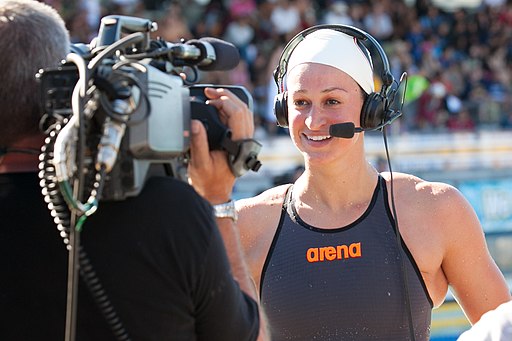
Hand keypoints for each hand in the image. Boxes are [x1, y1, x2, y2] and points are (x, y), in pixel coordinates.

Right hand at [188, 87, 253, 203]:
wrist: (215, 193)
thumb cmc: (208, 181)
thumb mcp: (199, 162)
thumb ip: (198, 142)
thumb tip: (195, 123)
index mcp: (238, 145)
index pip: (237, 114)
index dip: (223, 102)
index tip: (208, 99)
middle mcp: (245, 141)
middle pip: (243, 109)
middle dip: (226, 96)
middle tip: (209, 92)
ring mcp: (244, 140)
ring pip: (244, 112)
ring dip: (230, 101)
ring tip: (213, 96)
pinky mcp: (240, 140)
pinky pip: (240, 119)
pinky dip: (230, 109)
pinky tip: (218, 107)